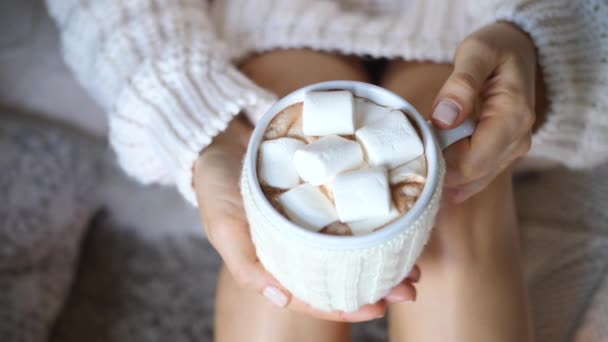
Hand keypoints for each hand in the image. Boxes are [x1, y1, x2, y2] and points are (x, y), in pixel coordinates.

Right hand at [194, 117, 418, 321]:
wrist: (220, 140)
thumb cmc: (216, 188)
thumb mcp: (223, 226)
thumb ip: (247, 265)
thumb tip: (282, 298)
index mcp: (275, 263)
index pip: (313, 296)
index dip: (345, 306)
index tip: (378, 307)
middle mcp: (299, 247)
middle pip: (342, 275)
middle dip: (377, 285)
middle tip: (410, 287)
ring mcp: (313, 222)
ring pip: (353, 248)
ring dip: (384, 258)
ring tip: (414, 264)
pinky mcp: (322, 196)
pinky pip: (351, 214)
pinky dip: (374, 223)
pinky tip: (397, 225)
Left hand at [432, 22, 536, 201]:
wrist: (518, 50)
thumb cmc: (495, 47)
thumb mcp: (476, 52)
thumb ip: (460, 84)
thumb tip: (444, 119)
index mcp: (513, 117)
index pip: (471, 162)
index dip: (440, 158)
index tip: (419, 139)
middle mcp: (518, 140)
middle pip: (469, 176)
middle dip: (439, 166)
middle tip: (417, 143)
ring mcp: (513, 151)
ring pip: (471, 181)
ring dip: (444, 171)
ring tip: (425, 149)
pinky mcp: (503, 154)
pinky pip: (475, 177)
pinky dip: (453, 175)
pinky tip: (435, 165)